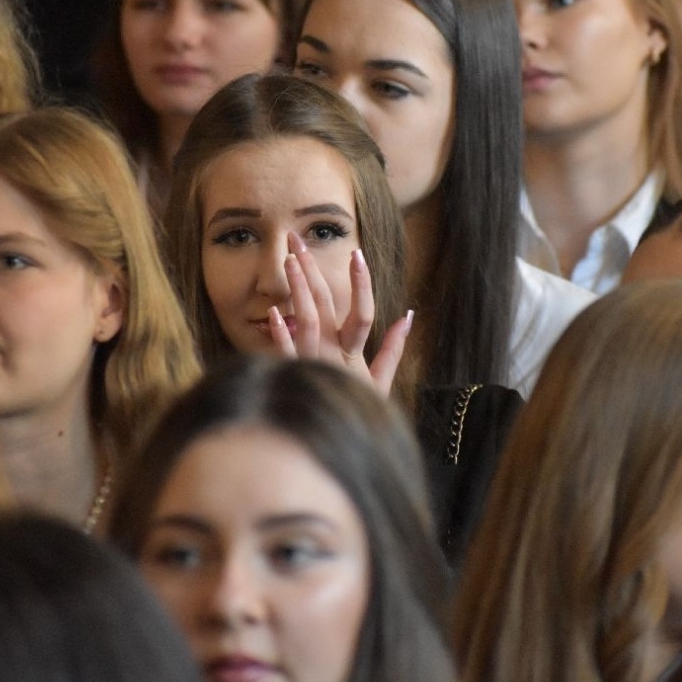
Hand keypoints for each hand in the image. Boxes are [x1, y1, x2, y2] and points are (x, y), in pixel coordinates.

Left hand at [268, 232, 412, 397]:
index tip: (356, 253)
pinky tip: (272, 314)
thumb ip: (393, 349)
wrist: (338, 443)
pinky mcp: (294, 378)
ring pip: (306, 321)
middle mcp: (335, 356)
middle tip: (298, 239)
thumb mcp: (380, 382)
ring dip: (297, 290)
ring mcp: (314, 366)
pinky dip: (280, 334)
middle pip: (326, 306)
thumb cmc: (357, 410)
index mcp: (356, 355)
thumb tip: (408, 316)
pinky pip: (286, 354)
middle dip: (312, 270)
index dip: (362, 283)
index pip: (364, 312)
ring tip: (288, 261)